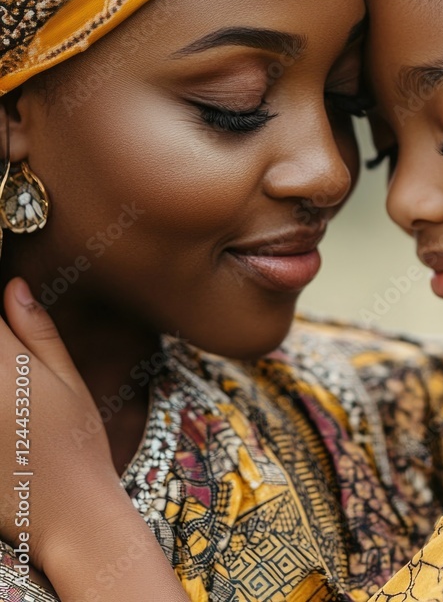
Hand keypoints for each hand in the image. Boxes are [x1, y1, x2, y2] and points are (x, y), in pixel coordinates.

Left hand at [0, 277, 120, 570]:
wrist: (69, 514)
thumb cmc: (78, 442)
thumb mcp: (68, 379)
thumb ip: (36, 331)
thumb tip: (13, 286)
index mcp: (3, 363)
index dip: (0, 315)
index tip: (10, 336)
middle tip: (12, 368)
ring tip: (12, 402)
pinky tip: (5, 423)